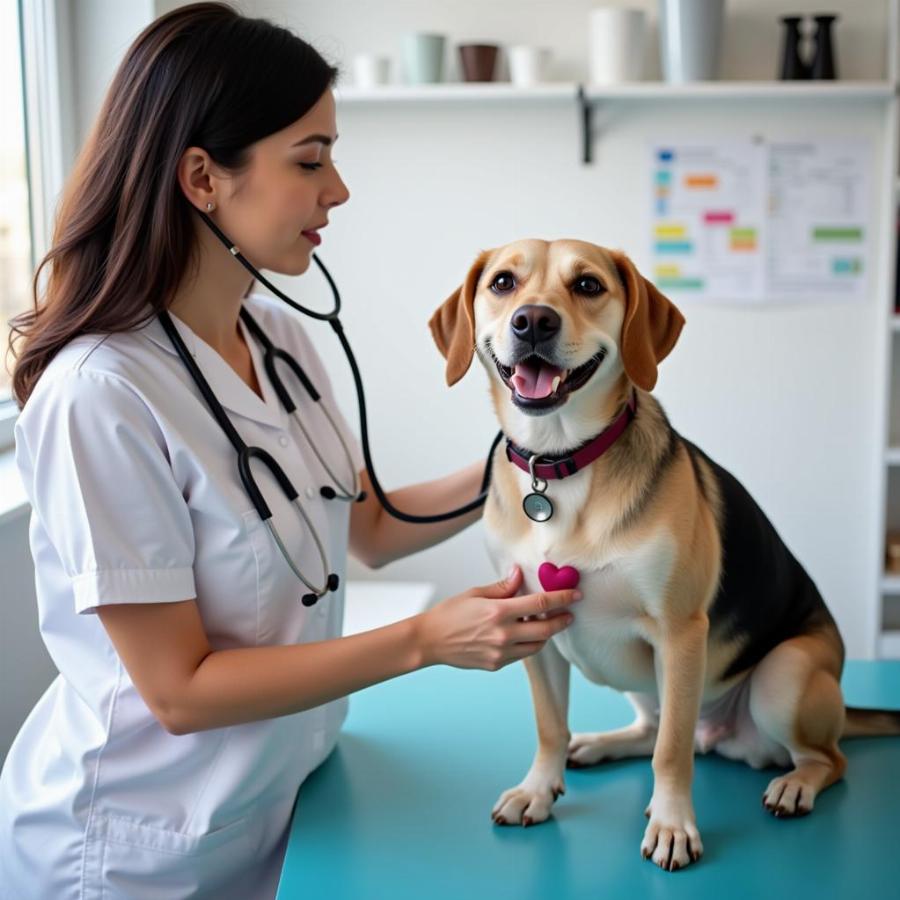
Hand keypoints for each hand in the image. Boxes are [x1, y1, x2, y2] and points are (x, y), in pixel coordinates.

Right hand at [414, 566, 580, 670]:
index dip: (561, 598)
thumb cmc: (450, 613)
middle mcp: (503, 634)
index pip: (539, 603)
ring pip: (536, 645)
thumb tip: (519, 574)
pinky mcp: (496, 664)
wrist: (430, 641)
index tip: (575, 594)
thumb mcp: (475, 593)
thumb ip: (502, 587)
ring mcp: (501, 652)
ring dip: (546, 634)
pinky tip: (523, 633)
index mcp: (498, 612)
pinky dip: (528, 643)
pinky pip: (521, 654)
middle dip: (561, 620)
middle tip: (569, 614)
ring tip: (545, 623)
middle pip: (545, 629)